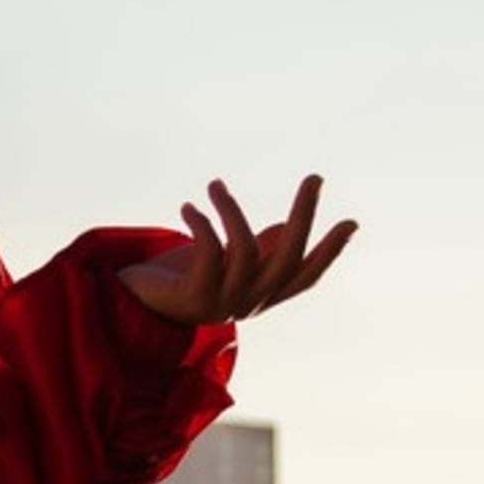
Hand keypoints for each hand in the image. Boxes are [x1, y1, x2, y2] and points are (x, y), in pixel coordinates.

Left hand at [117, 176, 357, 325]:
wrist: (132, 305)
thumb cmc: (181, 278)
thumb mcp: (222, 261)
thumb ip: (255, 249)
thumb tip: (285, 226)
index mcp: (260, 296)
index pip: (304, 276)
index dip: (329, 252)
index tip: (351, 221)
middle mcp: (248, 302)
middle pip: (288, 259)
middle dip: (305, 215)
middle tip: (314, 178)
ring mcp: (223, 302)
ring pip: (245, 249)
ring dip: (231, 210)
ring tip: (214, 186)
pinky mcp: (194, 297)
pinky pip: (208, 252)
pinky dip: (202, 224)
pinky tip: (188, 208)